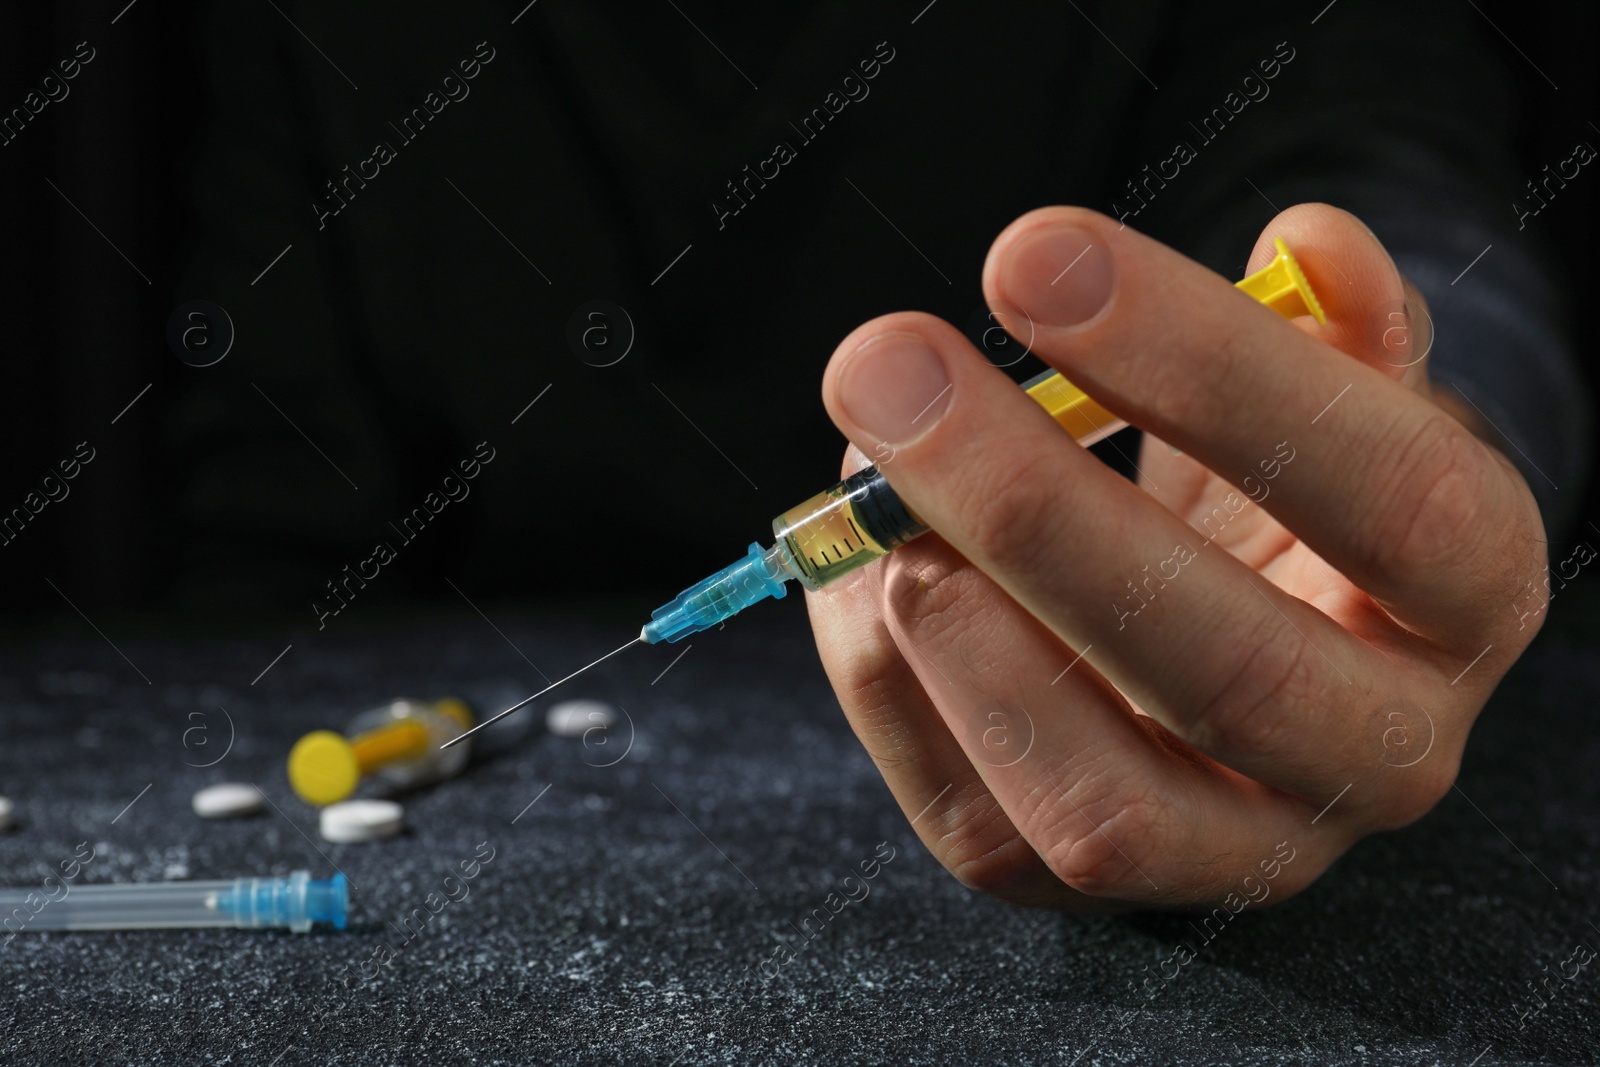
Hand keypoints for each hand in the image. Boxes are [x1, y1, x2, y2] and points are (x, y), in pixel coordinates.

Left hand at [805, 203, 1546, 907]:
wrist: (1256, 633)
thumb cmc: (1286, 486)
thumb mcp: (1337, 383)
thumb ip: (1330, 317)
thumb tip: (1307, 244)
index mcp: (1470, 598)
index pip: (1390, 494)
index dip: (1211, 368)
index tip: (1034, 258)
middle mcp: (1382, 757)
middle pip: (1229, 669)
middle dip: (1031, 507)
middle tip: (889, 368)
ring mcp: (1237, 849)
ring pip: (1099, 806)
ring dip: (958, 634)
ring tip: (869, 495)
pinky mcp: (1092, 892)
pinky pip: (980, 826)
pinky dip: (890, 691)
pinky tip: (857, 569)